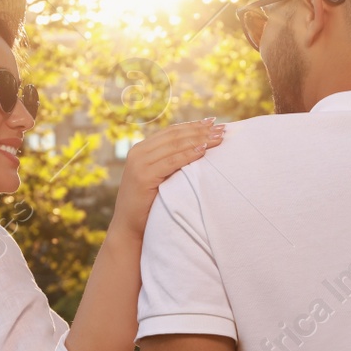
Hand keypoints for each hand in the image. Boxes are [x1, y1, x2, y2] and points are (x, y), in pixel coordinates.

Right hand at [111, 118, 224, 239]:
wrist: (128, 227)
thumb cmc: (148, 205)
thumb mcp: (157, 178)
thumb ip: (167, 162)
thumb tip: (197, 149)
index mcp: (140, 149)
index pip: (171, 132)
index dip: (193, 125)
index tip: (213, 122)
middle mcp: (138, 152)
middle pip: (175, 135)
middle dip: (200, 130)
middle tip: (222, 128)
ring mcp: (139, 163)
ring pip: (175, 145)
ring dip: (199, 139)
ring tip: (219, 137)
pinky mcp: (143, 176)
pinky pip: (172, 161)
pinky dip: (189, 154)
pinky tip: (204, 150)